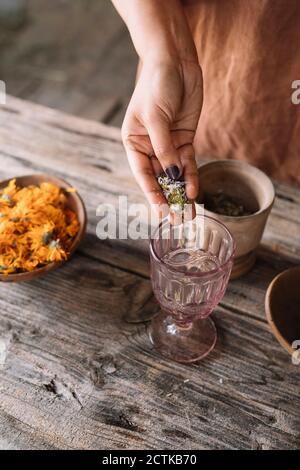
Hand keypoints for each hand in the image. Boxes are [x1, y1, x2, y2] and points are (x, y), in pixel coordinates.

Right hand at [122, 58, 202, 209]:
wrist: (175, 61)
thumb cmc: (156, 85)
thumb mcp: (156, 118)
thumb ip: (164, 148)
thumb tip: (172, 175)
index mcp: (133, 142)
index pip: (142, 174)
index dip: (152, 194)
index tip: (161, 211)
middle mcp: (149, 147)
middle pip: (159, 178)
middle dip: (168, 198)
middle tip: (176, 220)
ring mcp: (168, 144)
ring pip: (175, 174)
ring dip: (181, 192)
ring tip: (188, 213)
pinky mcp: (184, 139)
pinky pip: (188, 163)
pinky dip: (191, 176)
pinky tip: (193, 190)